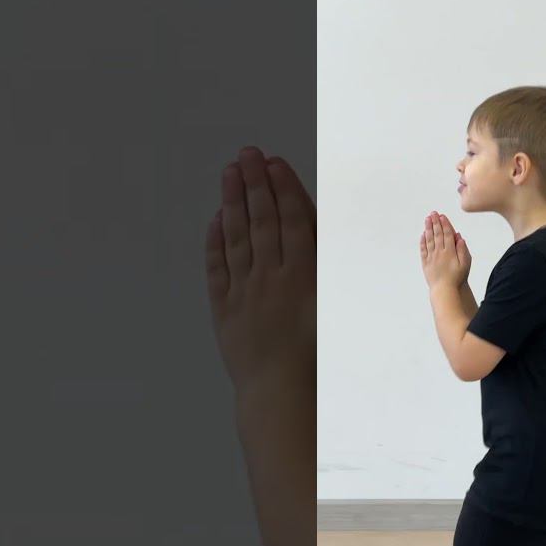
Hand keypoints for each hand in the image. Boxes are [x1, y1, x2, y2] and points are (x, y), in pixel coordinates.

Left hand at [206, 146, 316, 391]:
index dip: (282, 187)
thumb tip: (311, 226)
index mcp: (304, 273)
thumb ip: (319, 265)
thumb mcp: (330, 303)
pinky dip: (215, 241)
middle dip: (255, 183)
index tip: (273, 163)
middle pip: (262, 219)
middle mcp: (272, 275)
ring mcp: (244, 290)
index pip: (291, 219)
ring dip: (233, 201)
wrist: (280, 391)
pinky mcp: (223, 307)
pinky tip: (216, 220)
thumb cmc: (316, 355)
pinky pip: (217, 267)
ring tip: (230, 173)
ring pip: (237, 236)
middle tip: (247, 154)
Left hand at [420, 211, 469, 289]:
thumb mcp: (466, 264)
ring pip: (429, 240)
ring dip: (428, 228)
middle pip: (437, 234)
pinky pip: (423, 250)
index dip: (445, 224)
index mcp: (450, 252)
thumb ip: (463, 250)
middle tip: (433, 213)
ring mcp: (431, 257)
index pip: (447, 234)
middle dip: (435, 222)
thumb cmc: (457, 278)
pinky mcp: (426, 263)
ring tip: (427, 219)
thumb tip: (459, 237)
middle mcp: (439, 253)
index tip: (442, 216)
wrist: (445, 290)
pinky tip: (423, 235)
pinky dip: (423, 241)